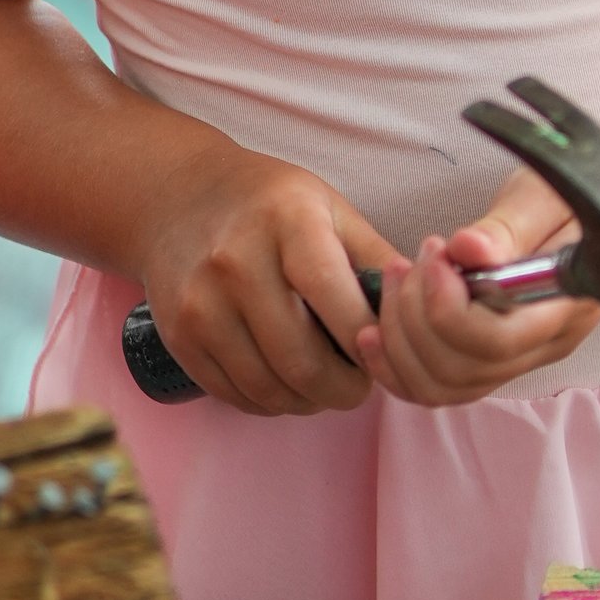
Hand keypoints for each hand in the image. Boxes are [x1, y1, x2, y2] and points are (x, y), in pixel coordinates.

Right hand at [134, 146, 394, 415]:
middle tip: (360, 385)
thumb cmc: (269, 203)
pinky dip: (270, 403)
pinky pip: (235, 394)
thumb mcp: (329, 207)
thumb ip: (374, 257)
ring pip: (268, 388)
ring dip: (308, 402)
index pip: (334, 298)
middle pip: (301, 359)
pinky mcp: (179, 336)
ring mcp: (200, 303)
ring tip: (326, 385)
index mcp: (286, 222)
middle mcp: (236, 262)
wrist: (178, 196)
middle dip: (344, 388)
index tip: (382, 353)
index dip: (366, 340)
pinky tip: (286, 384)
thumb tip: (421, 310)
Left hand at [360, 177, 599, 410]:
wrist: (594, 209)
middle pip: (461, 369)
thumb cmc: (573, 193)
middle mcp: (543, 347)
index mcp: (564, 307)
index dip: (447, 307)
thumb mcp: (544, 194)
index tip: (435, 254)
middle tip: (411, 261)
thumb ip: (507, 227)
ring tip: (397, 278)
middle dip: (414, 315)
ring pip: (441, 387)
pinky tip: (375, 330)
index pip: (496, 341)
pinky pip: (434, 388)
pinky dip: (395, 365)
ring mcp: (515, 360)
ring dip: (399, 338)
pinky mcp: (487, 360)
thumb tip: (467, 250)